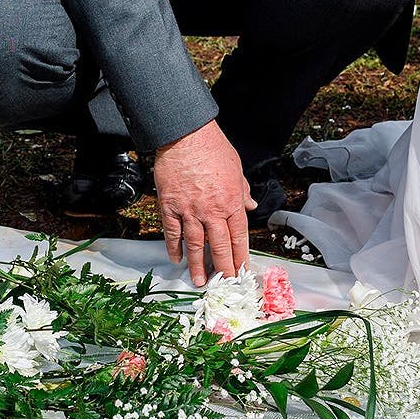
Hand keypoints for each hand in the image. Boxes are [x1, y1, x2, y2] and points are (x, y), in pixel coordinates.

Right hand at [151, 120, 252, 286]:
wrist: (185, 135)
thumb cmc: (212, 148)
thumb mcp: (237, 168)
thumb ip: (243, 190)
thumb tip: (249, 204)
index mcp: (231, 201)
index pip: (238, 237)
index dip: (241, 257)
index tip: (242, 271)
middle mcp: (212, 210)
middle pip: (219, 246)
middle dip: (223, 268)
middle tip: (224, 284)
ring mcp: (189, 210)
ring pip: (194, 244)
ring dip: (197, 265)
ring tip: (200, 281)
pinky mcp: (170, 206)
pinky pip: (173, 231)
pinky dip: (174, 247)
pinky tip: (176, 258)